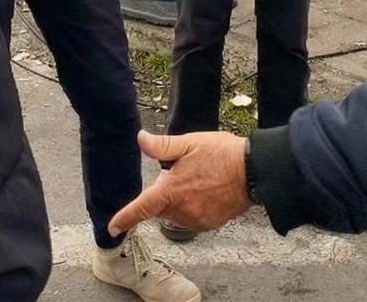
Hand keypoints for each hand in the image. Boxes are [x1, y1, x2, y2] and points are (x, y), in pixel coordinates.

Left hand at [108, 130, 252, 235]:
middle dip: (163, 194)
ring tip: (198, 180)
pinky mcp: (209, 224)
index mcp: (171, 191)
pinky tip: (206, 191)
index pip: (141, 208)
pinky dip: (192, 207)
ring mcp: (196, 219)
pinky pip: (191, 218)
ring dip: (178, 201)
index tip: (113, 228)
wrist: (254, 171)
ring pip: (175, 213)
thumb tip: (141, 139)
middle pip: (160, 208)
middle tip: (181, 173)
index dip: (124, 218)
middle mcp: (181, 210)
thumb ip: (161, 146)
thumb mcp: (189, 143)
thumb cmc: (222, 154)